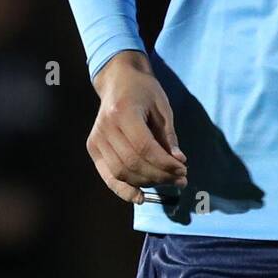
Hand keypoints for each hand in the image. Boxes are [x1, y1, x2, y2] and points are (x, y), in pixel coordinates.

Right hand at [87, 51, 187, 205]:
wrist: (118, 80)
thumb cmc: (144, 90)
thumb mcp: (162, 107)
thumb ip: (169, 136)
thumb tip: (179, 162)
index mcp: (123, 111)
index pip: (145, 147)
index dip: (165, 163)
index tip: (183, 170)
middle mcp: (106, 127)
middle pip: (133, 162)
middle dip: (160, 175)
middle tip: (181, 179)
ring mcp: (96, 139)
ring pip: (121, 172)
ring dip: (147, 183)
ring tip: (168, 182)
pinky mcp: (93, 148)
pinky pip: (108, 175)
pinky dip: (124, 189)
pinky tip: (141, 197)